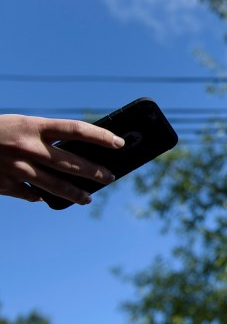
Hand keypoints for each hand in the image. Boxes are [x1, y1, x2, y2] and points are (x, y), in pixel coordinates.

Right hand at [0, 115, 122, 204]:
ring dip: (76, 194)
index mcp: (34, 126)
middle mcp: (28, 147)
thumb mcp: (22, 125)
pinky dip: (40, 196)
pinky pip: (31, 194)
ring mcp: (17, 168)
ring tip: (88, 198)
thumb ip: (45, 138)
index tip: (119, 143)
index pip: (77, 130)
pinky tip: (46, 198)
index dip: (101, 136)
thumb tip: (73, 155)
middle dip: (95, 172)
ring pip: (56, 186)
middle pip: (72, 163)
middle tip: (110, 177)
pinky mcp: (5, 184)